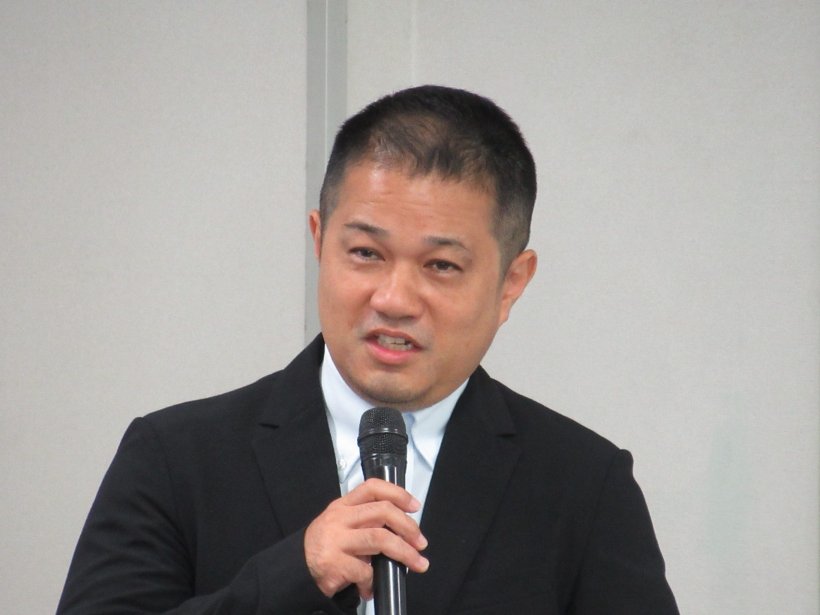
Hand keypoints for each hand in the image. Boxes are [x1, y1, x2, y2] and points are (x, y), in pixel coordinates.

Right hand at [304, 478, 429, 598]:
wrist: (296, 569)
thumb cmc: (325, 546)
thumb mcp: (341, 524)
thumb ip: (365, 520)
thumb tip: (401, 530)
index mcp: (343, 506)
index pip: (372, 488)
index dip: (397, 494)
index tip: (414, 506)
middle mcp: (339, 519)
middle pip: (382, 512)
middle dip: (408, 527)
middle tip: (421, 542)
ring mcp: (336, 540)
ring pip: (380, 539)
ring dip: (405, 553)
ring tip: (417, 563)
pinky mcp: (334, 563)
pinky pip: (365, 571)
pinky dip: (373, 582)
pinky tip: (371, 588)